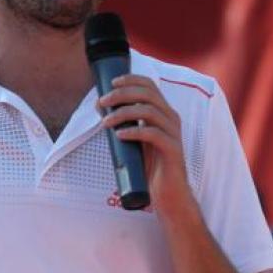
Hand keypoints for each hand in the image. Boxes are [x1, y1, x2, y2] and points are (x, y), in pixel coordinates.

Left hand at [99, 75, 192, 211]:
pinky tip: (120, 135)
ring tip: (105, 122)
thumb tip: (99, 105)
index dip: (131, 80)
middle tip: (102, 102)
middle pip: (148, 94)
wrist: (167, 193)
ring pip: (150, 111)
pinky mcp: (173, 150)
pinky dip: (134, 131)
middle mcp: (171, 119)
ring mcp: (173, 134)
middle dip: (122, 94)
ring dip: (124, 113)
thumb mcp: (132, 139)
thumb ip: (121, 121)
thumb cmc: (149, 165)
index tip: (112, 82)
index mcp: (162, 113)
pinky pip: (153, 134)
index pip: (150, 86)